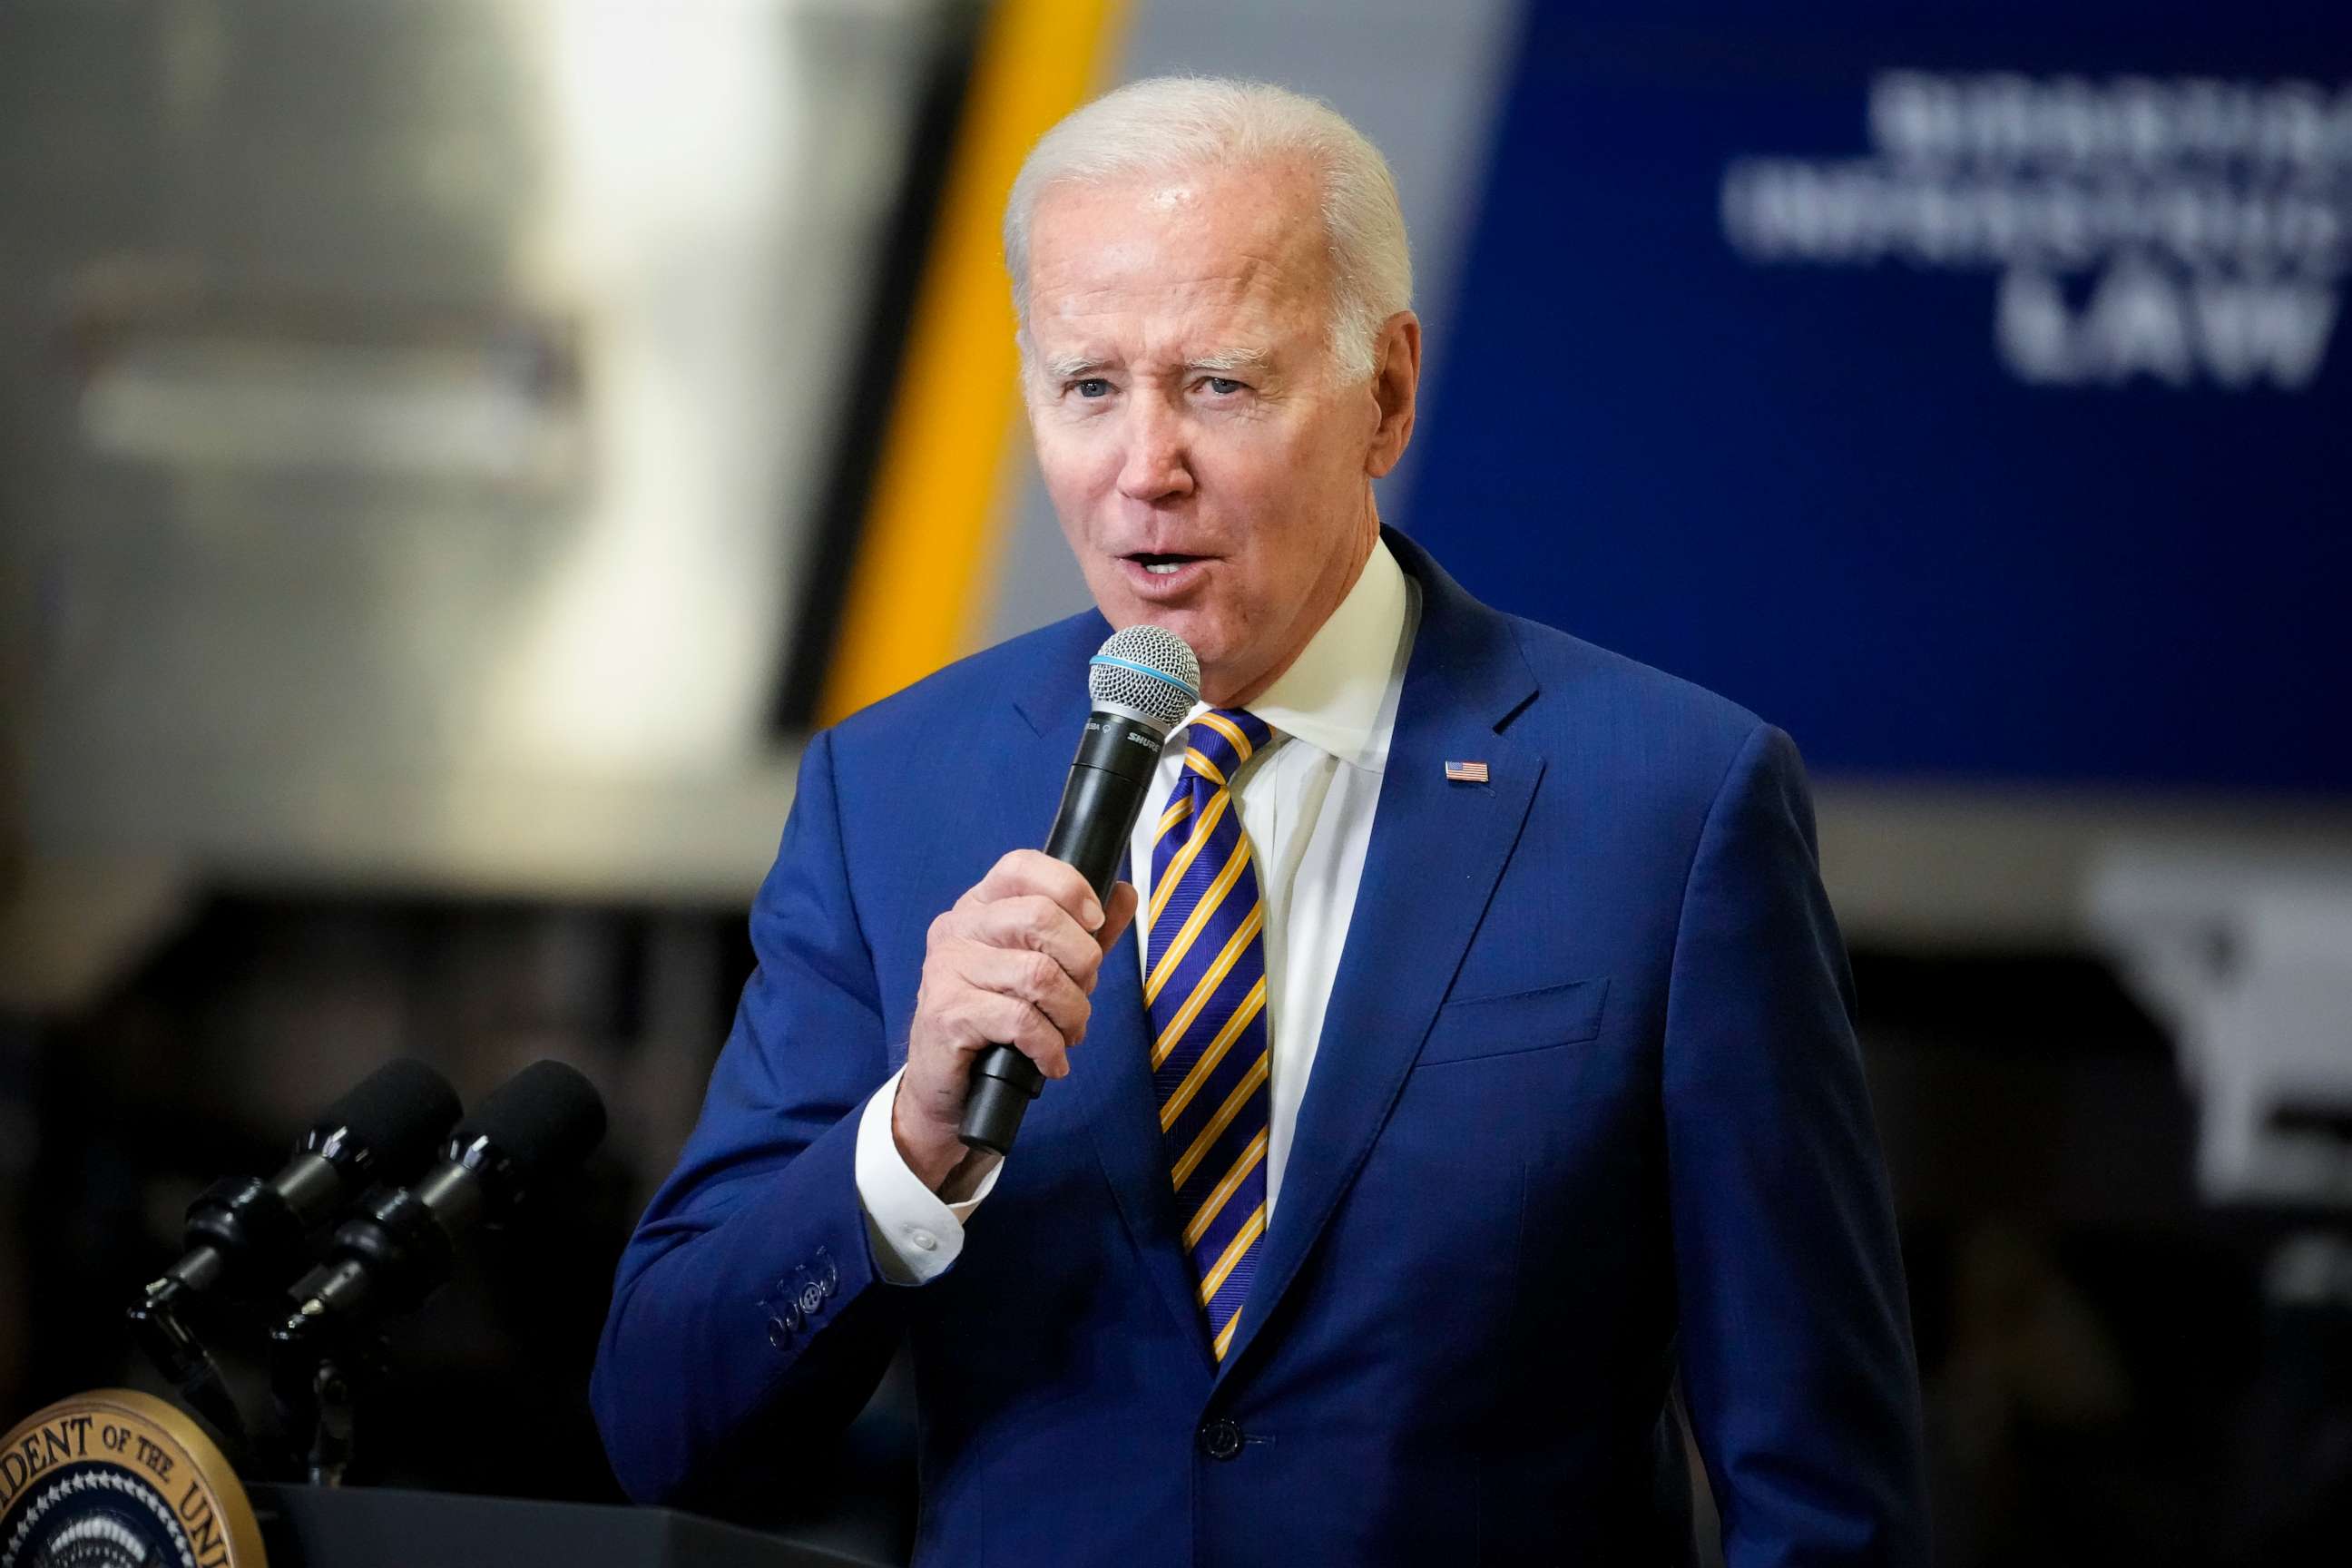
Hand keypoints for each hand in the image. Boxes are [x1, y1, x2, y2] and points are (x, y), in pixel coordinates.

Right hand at [893, 851, 1139, 1191]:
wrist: (945, 1087)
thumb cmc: (997, 1022)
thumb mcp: (1045, 968)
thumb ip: (1083, 933)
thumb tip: (1124, 894)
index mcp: (979, 906)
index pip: (1021, 866)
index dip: (1069, 887)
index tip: (1095, 923)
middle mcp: (957, 928)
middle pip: (1040, 917)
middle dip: (1083, 963)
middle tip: (1083, 995)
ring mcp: (946, 968)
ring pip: (1038, 974)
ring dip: (1071, 1012)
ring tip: (1068, 1032)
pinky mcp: (947, 1013)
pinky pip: (1021, 1021)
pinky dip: (1050, 1047)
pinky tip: (1050, 1060)